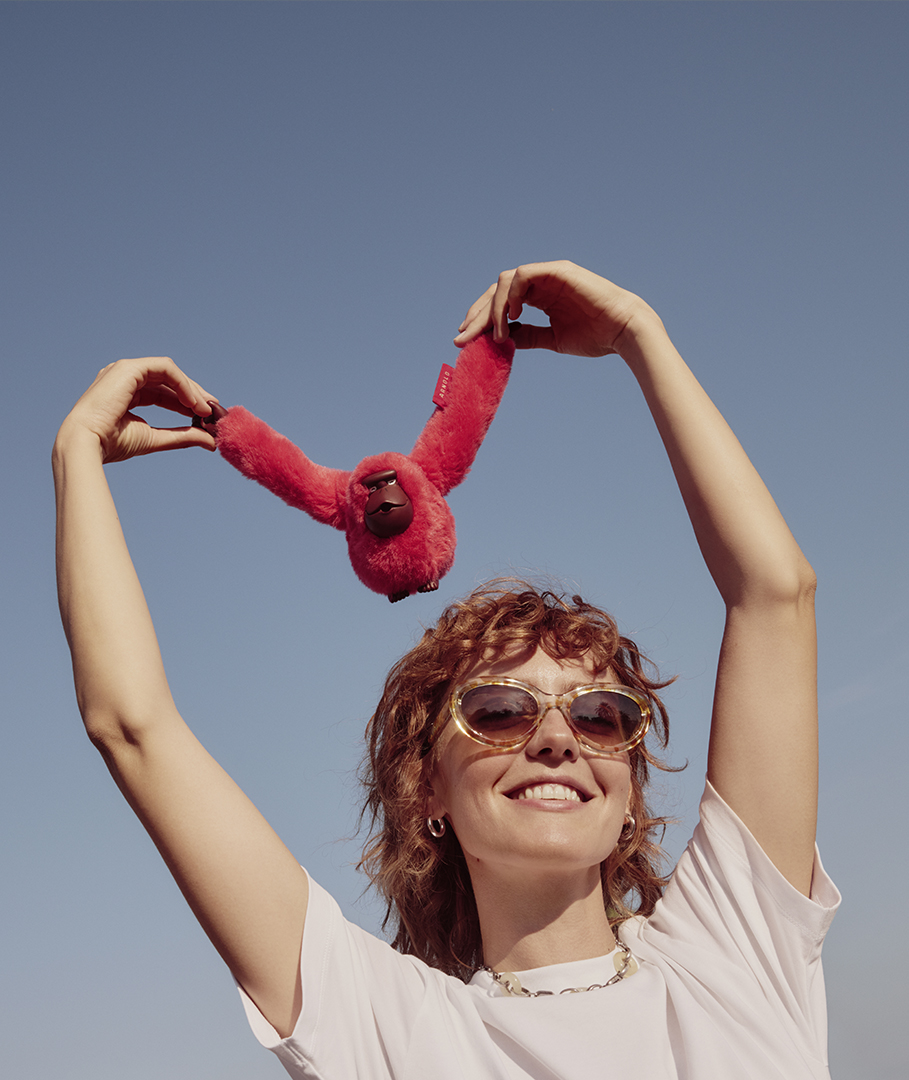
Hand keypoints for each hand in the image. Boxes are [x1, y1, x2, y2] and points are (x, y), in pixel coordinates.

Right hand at [58, 356, 219, 462]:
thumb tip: (211, 441)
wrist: (86, 443)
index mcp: (128, 392)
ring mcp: (126, 370)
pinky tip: (193, 402)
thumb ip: (182, 436)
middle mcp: (126, 377)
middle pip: (169, 380)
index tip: (207, 417)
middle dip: (194, 395)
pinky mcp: (130, 368)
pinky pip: (165, 369)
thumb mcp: (155, 438)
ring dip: (191, 390)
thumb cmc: (112, 443)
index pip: (165, 392)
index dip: (187, 402)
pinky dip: (182, 384)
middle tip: (213, 411)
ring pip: (170, 373)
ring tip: (205, 410)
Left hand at [454, 261, 659, 357]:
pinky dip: (512, 294)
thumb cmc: (595, 335)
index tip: (466, 339)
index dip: (481, 319)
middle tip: (464, 337)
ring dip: (493, 307)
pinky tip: (513, 316)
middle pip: (496, 291)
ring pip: (505, 280)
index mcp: (539, 297)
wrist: (623, 331)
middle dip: (477, 314)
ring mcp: (548, 275)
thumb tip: (501, 341)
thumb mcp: (552, 339)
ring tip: (497, 332)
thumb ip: (527, 336)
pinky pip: (523, 275)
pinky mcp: (557, 271)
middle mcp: (541, 283)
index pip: (500, 302)